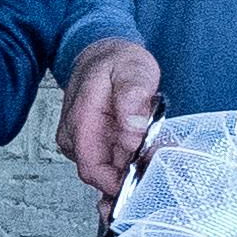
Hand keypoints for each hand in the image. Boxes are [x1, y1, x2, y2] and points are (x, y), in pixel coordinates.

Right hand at [63, 37, 165, 203]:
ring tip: (156, 150)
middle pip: (101, 177)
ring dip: (133, 170)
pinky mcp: (91, 145)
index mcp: (81, 121)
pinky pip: (109, 166)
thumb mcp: (132, 70)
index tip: (149, 173)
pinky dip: (129, 165)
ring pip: (107, 174)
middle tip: (161, 160)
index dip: (121, 181)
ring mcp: (81, 143)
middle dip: (133, 176)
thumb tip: (133, 130)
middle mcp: (75, 137)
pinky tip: (145, 154)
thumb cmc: (116, 61)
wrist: (103, 54)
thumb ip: (132, 98)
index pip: (93, 169)